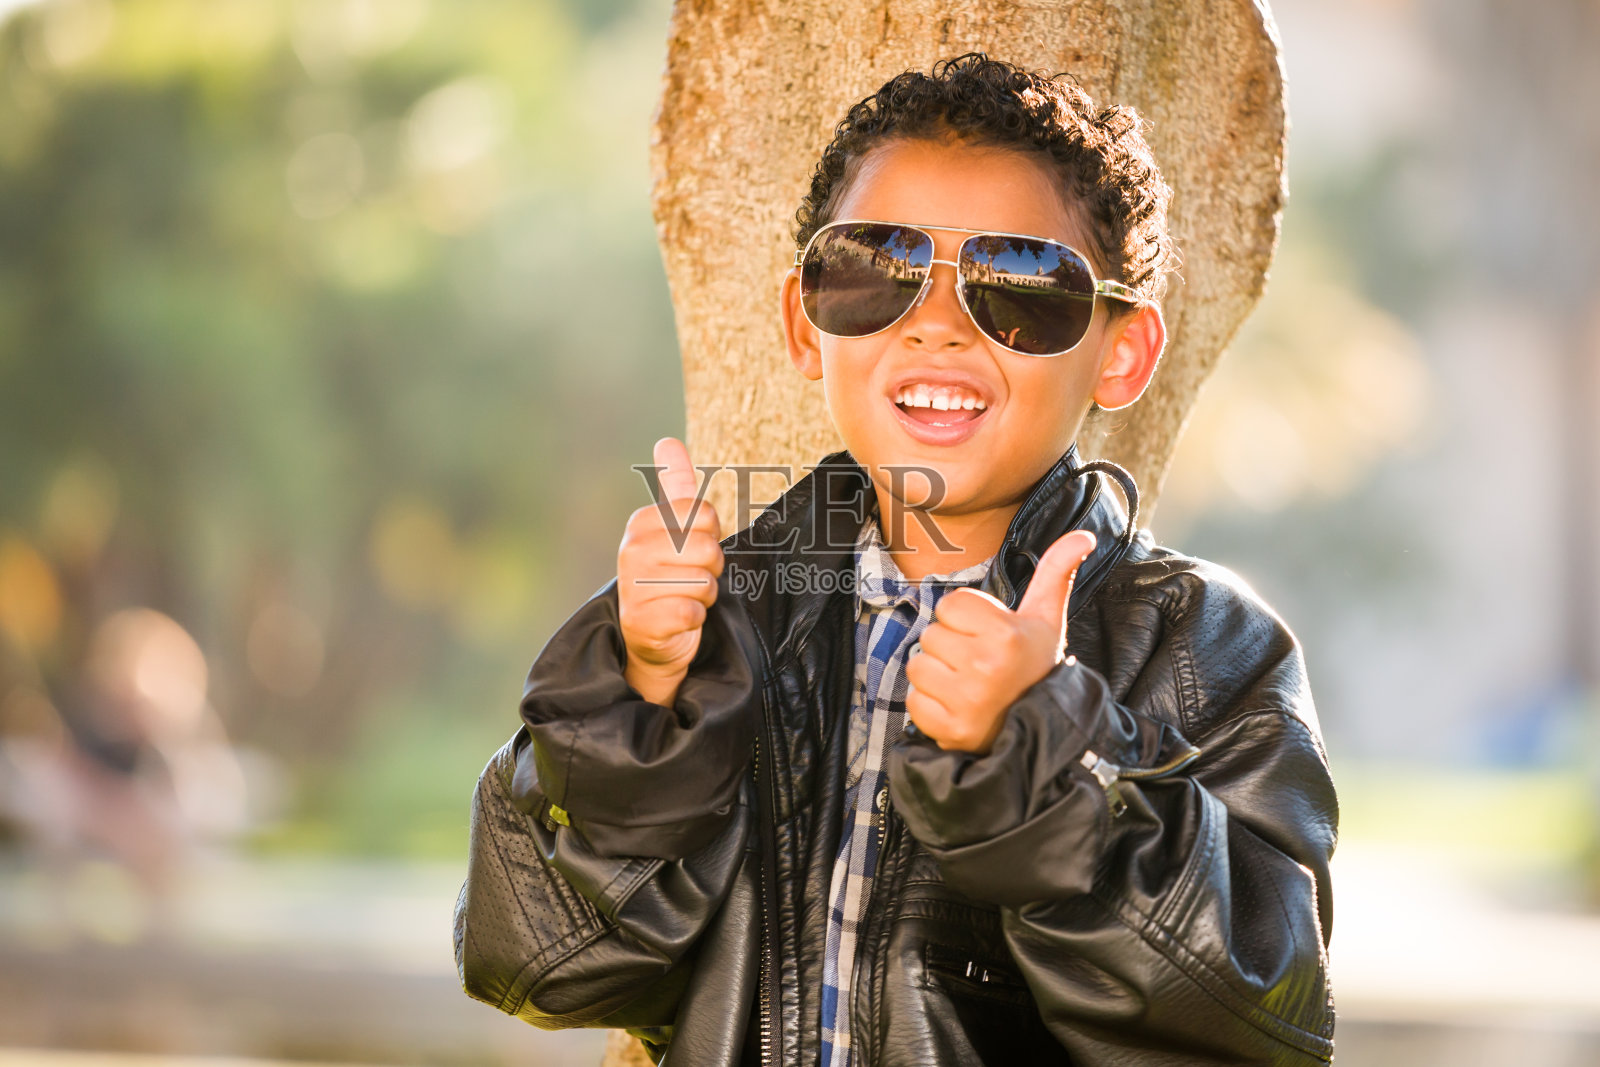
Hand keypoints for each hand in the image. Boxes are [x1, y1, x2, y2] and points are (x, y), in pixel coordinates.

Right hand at [618, 437, 723, 706]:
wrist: (648, 637)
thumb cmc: (667, 575)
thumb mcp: (671, 528)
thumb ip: (674, 485)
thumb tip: (667, 440)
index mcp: (641, 523)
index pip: (705, 515)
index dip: (710, 535)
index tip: (690, 549)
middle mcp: (632, 551)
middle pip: (710, 549)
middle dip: (710, 569)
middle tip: (688, 578)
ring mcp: (635, 586)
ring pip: (705, 582)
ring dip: (704, 596)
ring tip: (681, 598)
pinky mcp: (645, 621)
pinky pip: (694, 611)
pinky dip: (694, 619)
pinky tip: (676, 620)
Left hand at [905, 529, 1096, 753]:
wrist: (1043, 730)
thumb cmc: (1037, 666)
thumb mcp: (1047, 619)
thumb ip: (1056, 572)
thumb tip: (1084, 535)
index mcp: (1006, 635)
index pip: (949, 604)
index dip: (965, 619)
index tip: (986, 637)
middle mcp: (984, 667)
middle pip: (931, 635)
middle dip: (950, 646)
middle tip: (978, 663)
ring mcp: (966, 701)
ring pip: (917, 666)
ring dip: (936, 674)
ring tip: (966, 684)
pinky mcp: (949, 729)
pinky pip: (914, 702)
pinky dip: (930, 705)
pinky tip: (957, 706)